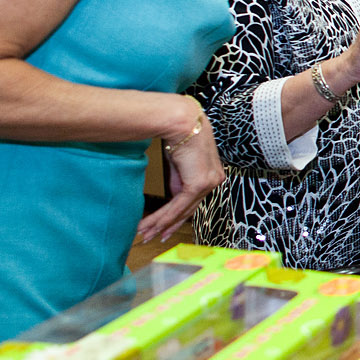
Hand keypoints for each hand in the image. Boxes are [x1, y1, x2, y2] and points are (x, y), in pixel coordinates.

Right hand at [138, 102, 223, 242]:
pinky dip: (162, 217)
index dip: (178, 216)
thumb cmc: (179, 136)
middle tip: (153, 237)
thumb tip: (175, 197)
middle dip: (168, 226)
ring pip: (181, 210)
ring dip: (161, 224)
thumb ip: (179, 181)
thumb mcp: (179, 163)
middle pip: (188, 210)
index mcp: (212, 174)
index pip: (194, 201)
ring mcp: (208, 183)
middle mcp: (214, 180)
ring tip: (146, 233)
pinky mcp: (198, 184)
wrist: (181, 122)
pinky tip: (150, 224)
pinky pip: (178, 206)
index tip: (165, 228)